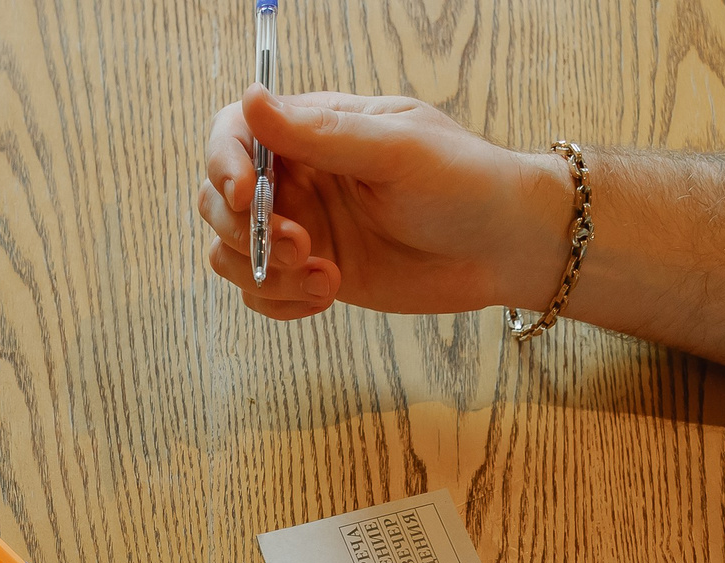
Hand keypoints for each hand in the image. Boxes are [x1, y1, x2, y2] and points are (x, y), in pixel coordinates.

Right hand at [198, 87, 571, 322]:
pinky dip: (279, 302)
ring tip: (322, 275)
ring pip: (230, 251)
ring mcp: (302, 228)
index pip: (234, 132)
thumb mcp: (396, 150)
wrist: (505, 249)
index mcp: (314, 130)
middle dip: (247, 230)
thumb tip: (252, 98)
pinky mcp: (310, 273)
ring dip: (264, 272)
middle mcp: (298, 177)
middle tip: (303, 245)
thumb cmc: (465, 183)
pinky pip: (260, 293)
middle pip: (219, 199)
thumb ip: (321, 132)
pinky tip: (327, 294)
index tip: (248, 196)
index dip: (224, 162)